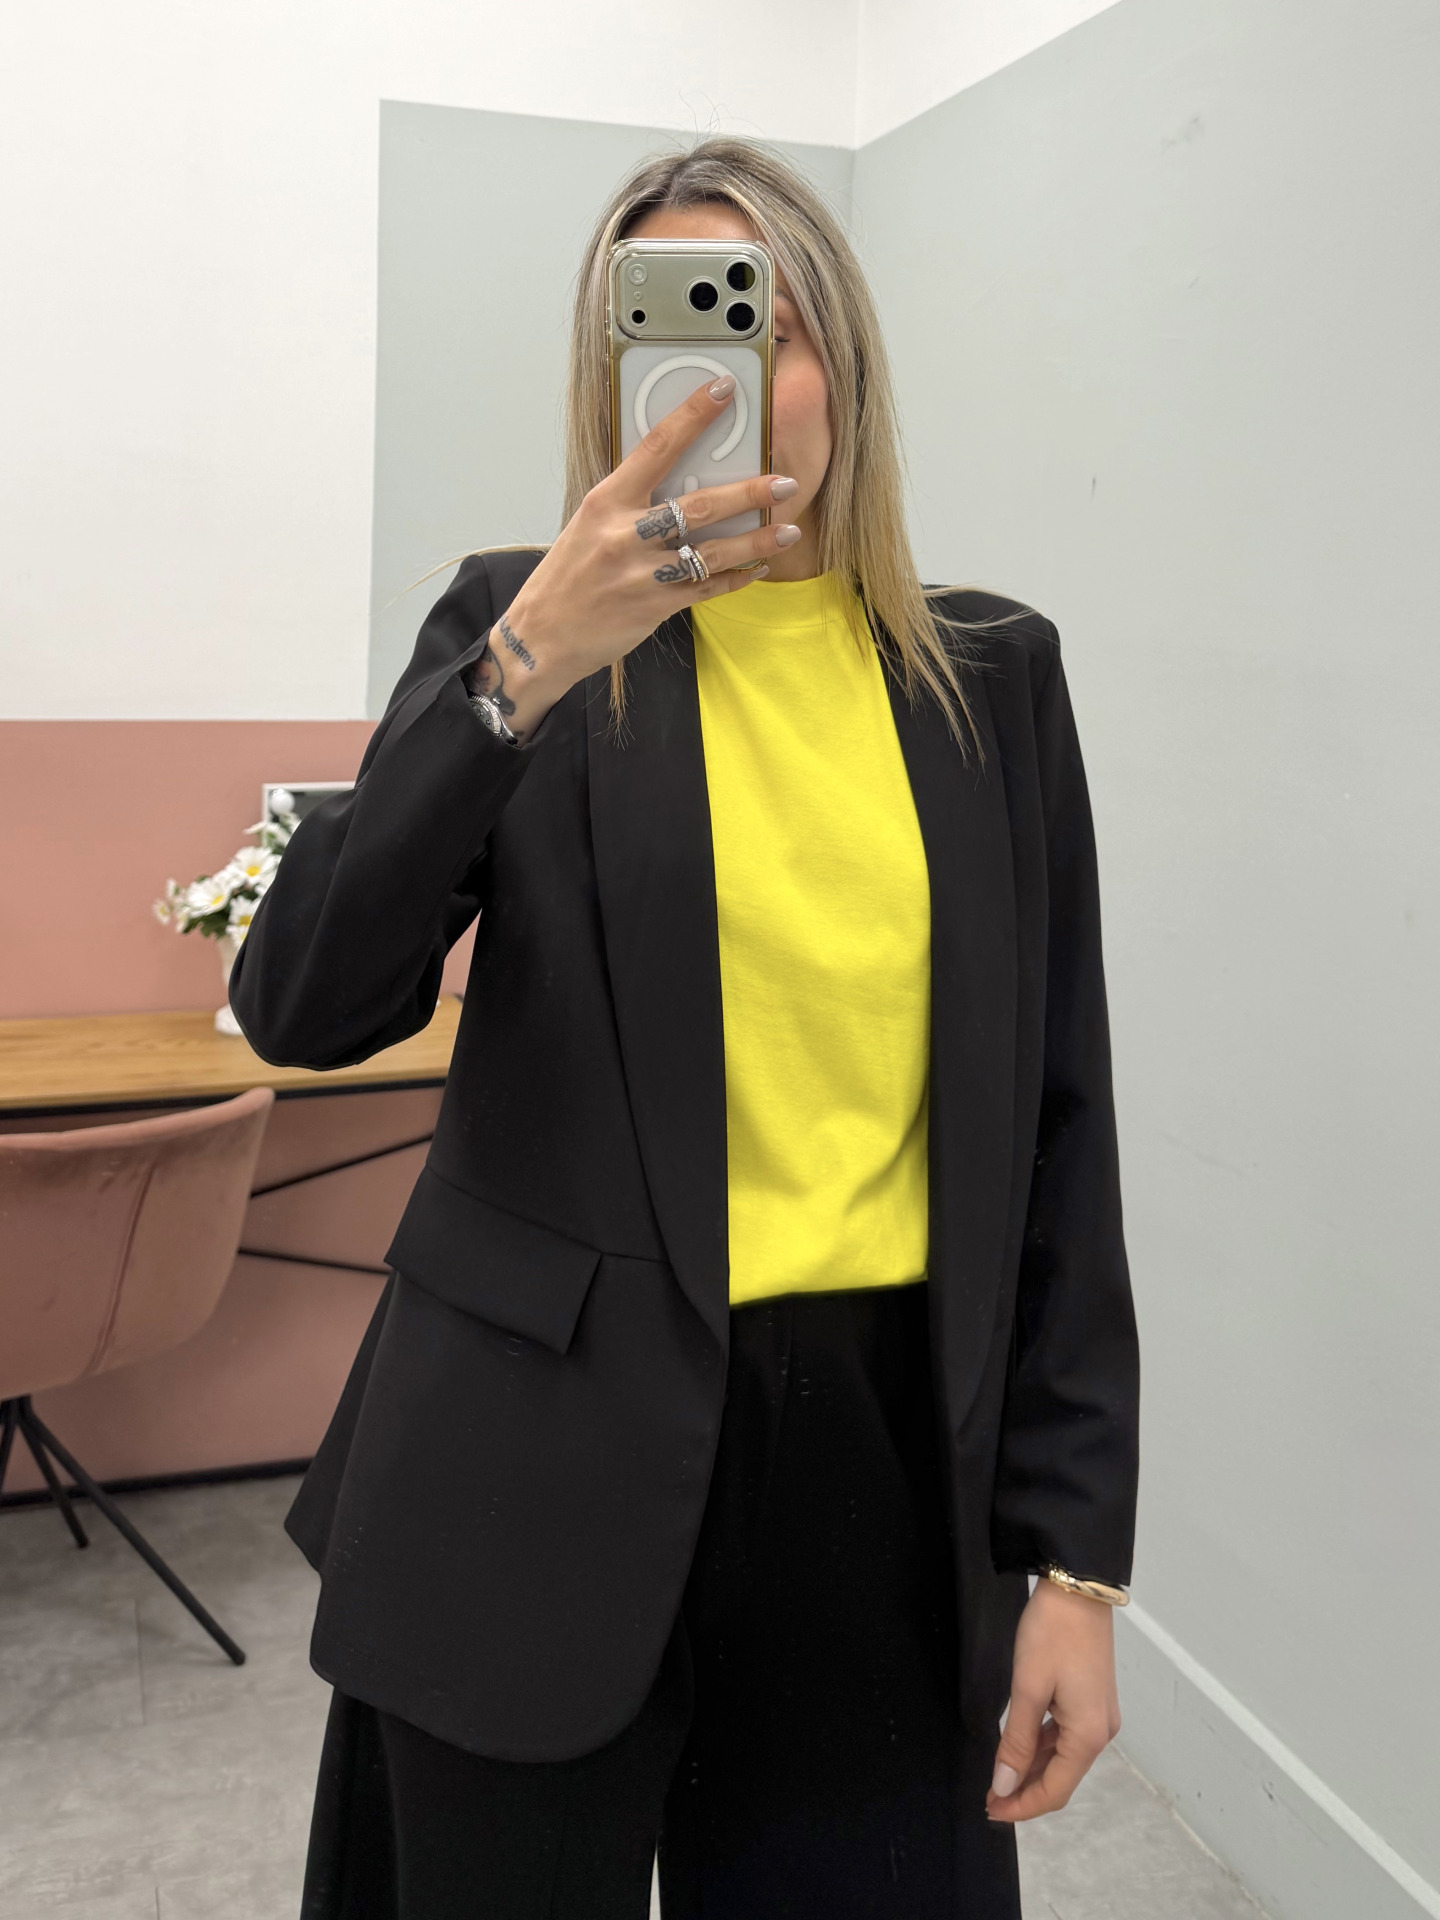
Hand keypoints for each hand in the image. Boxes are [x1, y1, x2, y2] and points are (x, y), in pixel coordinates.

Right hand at [471, 374, 800, 738]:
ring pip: (712, 552)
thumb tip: (678, 480)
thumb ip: (630, 503)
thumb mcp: (589, 524)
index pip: (656, 447)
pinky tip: (758, 567)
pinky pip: (706, 589)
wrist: (542, 636)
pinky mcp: (655, 608)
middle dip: (749, 493)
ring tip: (789, 531)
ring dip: (756, 541)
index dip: (693, 416)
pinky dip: (736, 578)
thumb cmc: (567, 576)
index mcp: (606, 502)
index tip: (723, 390)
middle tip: (784, 482)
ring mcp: (642, 574)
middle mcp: (624, 534)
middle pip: (699, 505)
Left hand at [984, 1578, 1120, 1822]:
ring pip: (1062, 1757)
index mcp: (1088, 1736)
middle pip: (1061, 1778)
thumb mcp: (1028, 1688)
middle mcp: (1101, 1732)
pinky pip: (1066, 1736)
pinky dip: (1042, 1747)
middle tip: (989, 1796)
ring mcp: (1099, 1716)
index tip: (991, 1810)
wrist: (1079, 1587)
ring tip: (998, 1776)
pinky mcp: (1092, 1701)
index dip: (1022, 1806)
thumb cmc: (1053, 1633)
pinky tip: (1018, 1747)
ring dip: (1031, 1769)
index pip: (1054, 1790)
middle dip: (1025, 1791)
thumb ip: (1016, 1741)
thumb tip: (1005, 1784)